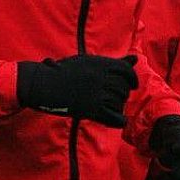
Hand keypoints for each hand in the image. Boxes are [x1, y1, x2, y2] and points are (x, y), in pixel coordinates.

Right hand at [15, 55, 137, 127]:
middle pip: (123, 88)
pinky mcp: (90, 109)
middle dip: (122, 94)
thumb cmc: (63, 71)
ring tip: (109, 106)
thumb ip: (114, 62)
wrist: (42, 84)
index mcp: (99, 63)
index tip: (132, 85)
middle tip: (114, 98)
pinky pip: (114, 117)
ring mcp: (95, 93)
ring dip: (117, 106)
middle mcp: (99, 77)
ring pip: (119, 102)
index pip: (126, 70)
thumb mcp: (88, 61)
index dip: (132, 79)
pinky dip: (119, 120)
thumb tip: (136, 58)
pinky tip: (119, 120)